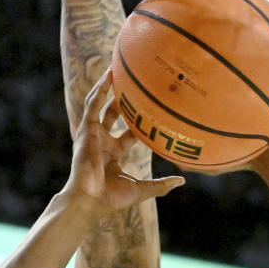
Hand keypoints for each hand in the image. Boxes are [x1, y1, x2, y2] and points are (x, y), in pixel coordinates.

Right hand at [66, 73, 183, 209]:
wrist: (92, 201)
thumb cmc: (112, 198)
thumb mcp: (142, 189)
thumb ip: (161, 184)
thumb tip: (182, 180)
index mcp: (114, 152)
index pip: (131, 132)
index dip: (142, 121)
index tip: (156, 108)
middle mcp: (103, 140)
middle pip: (114, 114)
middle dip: (124, 99)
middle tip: (137, 82)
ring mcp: (93, 134)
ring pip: (101, 104)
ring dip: (109, 86)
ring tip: (118, 67)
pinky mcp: (86, 129)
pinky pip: (93, 104)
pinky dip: (100, 89)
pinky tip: (108, 75)